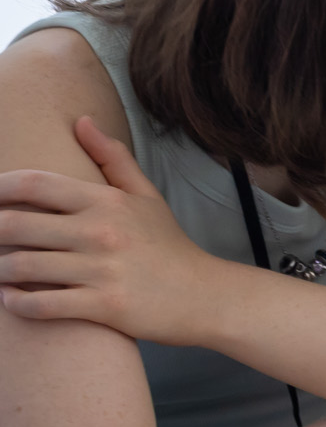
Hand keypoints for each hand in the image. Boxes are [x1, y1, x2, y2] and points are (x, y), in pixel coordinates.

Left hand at [0, 116, 229, 342]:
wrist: (204, 295)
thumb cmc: (168, 246)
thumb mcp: (146, 195)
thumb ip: (112, 158)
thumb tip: (81, 121)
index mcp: (106, 201)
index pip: (35, 183)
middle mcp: (101, 232)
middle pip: (15, 225)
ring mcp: (101, 270)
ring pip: (20, 267)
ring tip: (0, 271)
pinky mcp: (103, 306)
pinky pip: (41, 304)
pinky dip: (17, 303)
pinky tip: (13, 298)